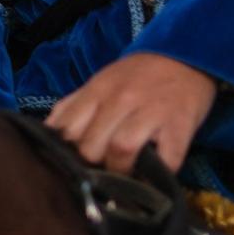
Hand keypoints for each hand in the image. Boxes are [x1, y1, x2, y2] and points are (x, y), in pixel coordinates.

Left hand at [46, 53, 218, 174]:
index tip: (74, 163)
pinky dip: (157, 176)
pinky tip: (153, 178)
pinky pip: (166, 159)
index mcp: (97, 90)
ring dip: (120, 171)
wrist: (185, 56)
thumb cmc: (138, 76)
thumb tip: (48, 132)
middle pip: (91, 145)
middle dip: (92, 165)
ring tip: (125, 175)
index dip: (67, 152)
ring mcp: (151, 111)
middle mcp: (121, 99)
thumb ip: (74, 106)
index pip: (67, 129)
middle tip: (102, 171)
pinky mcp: (179, 124)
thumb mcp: (101, 82)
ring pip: (121, 149)